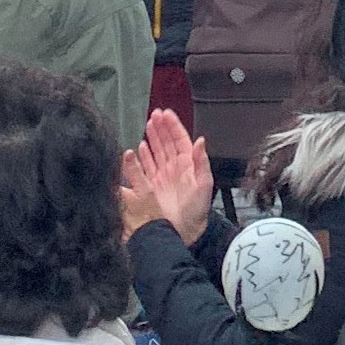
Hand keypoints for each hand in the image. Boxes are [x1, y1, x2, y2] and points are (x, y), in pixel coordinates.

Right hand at [119, 104, 215, 244]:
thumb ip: (202, 162)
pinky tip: (140, 146)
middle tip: (154, 114)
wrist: (186, 231)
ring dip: (153, 137)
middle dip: (161, 127)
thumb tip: (201, 140)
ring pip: (157, 151)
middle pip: (166, 142)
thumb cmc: (198, 209)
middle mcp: (175, 167)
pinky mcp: (153, 186)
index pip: (180, 139)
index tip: (166, 113)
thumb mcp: (204, 185)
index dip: (173, 126)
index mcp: (188, 164)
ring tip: (148, 124)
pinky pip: (148, 166)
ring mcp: (163, 175)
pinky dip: (144, 155)